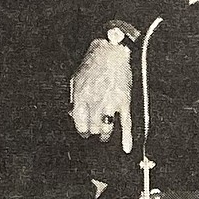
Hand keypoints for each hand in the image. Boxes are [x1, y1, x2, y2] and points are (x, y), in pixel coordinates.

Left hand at [70, 38, 132, 153]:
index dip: (81, 130)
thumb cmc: (92, 62)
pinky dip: (127, 137)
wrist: (111, 50)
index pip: (80, 124)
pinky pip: (126, 123)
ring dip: (105, 135)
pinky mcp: (124, 101)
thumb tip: (71, 114)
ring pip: (107, 130)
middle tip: (94, 130)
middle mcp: (95, 102)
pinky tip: (126, 147)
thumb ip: (73, 98)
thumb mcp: (75, 79)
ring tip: (104, 135)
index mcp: (81, 97)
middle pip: (93, 129)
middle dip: (93, 131)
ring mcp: (111, 103)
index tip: (83, 131)